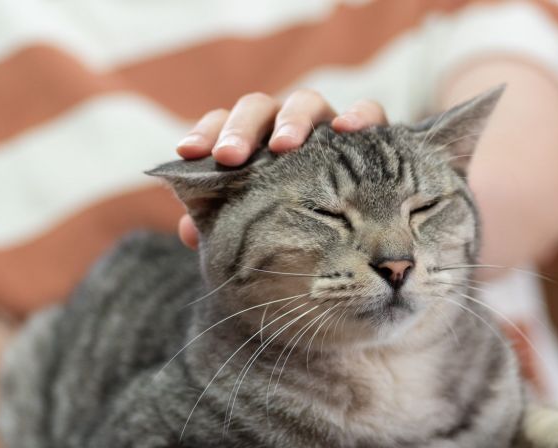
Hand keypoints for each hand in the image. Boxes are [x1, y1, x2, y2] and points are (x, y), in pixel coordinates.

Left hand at [174, 90, 388, 248]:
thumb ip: (224, 224)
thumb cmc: (297, 227)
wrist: (362, 236)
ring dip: (293, 119)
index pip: (223, 125)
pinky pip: (368, 111)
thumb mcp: (258, 228)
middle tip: (230, 156)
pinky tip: (346, 128)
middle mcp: (287, 129)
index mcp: (256, 145)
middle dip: (241, 128)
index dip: (204, 134)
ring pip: (307, 102)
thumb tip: (189, 232)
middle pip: (259, 107)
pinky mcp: (369, 135)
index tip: (188, 152)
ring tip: (284, 146)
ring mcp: (328, 128)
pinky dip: (359, 113)